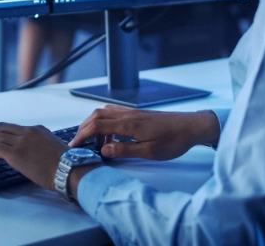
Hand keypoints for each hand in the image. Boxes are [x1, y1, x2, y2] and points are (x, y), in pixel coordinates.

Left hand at [0, 122, 68, 191]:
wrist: (69, 169)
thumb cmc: (65, 164)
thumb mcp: (52, 148)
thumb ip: (40, 146)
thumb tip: (32, 154)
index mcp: (38, 130)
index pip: (13, 128)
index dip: (3, 139)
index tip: (1, 152)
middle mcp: (28, 131)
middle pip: (0, 128)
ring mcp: (21, 141)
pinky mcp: (15, 153)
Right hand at [69, 105, 219, 160]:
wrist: (191, 126)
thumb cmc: (173, 140)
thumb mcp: (149, 152)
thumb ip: (125, 150)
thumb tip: (104, 151)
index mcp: (129, 124)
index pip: (97, 126)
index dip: (82, 135)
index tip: (73, 146)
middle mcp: (128, 114)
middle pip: (97, 116)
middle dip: (84, 129)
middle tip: (78, 144)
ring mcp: (133, 112)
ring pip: (105, 113)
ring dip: (95, 126)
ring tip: (96, 145)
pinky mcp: (138, 114)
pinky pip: (115, 114)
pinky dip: (106, 123)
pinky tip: (111, 137)